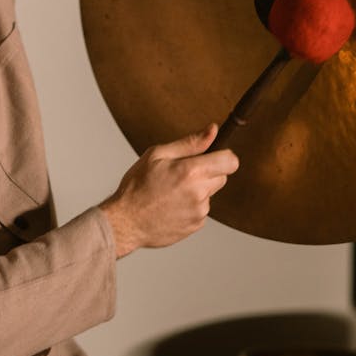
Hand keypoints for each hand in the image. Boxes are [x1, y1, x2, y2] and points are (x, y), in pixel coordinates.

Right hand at [100, 124, 238, 256]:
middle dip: (208, 173)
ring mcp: (199, 211)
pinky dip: (191, 206)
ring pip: (210, 194)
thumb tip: (213, 130)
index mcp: (191, 171)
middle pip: (222, 177)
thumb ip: (190, 143)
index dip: (224, 157)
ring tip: (172, 192)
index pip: (230, 162)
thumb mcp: (158, 155)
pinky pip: (201, 210)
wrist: (125, 222)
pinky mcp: (195, 225)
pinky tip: (171, 206)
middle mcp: (199, 193)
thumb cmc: (137, 186)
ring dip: (198, 190)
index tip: (214, 157)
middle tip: (182, 174)